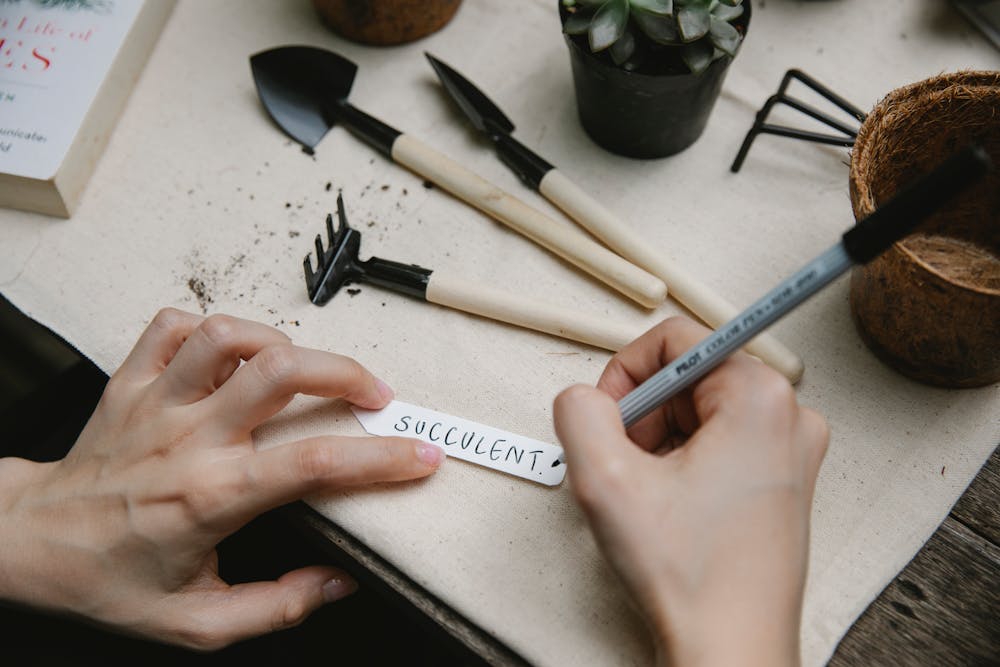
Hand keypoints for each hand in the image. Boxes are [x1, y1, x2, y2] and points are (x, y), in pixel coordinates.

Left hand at [0, 308, 443, 649]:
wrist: (29, 545)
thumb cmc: (109, 580)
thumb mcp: (196, 623)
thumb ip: (277, 608)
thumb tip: (339, 585)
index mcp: (210, 496)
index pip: (314, 463)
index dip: (380, 457)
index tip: (420, 455)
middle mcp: (187, 438)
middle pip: (280, 372)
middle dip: (344, 371)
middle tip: (374, 391)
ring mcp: (156, 402)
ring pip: (228, 335)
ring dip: (280, 341)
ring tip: (304, 367)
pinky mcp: (130, 381)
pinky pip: (173, 324)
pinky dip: (213, 328)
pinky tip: (233, 353)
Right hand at [553, 317, 827, 666]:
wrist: (731, 649)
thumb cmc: (693, 576)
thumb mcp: (605, 479)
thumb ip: (579, 410)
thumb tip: (583, 396)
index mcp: (760, 397)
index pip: (676, 338)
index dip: (625, 372)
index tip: (608, 416)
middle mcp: (789, 416)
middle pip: (689, 375)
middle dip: (643, 413)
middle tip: (624, 463)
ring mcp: (790, 450)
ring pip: (700, 411)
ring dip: (659, 440)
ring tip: (648, 491)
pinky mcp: (782, 479)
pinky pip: (719, 442)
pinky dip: (683, 461)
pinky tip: (670, 503)